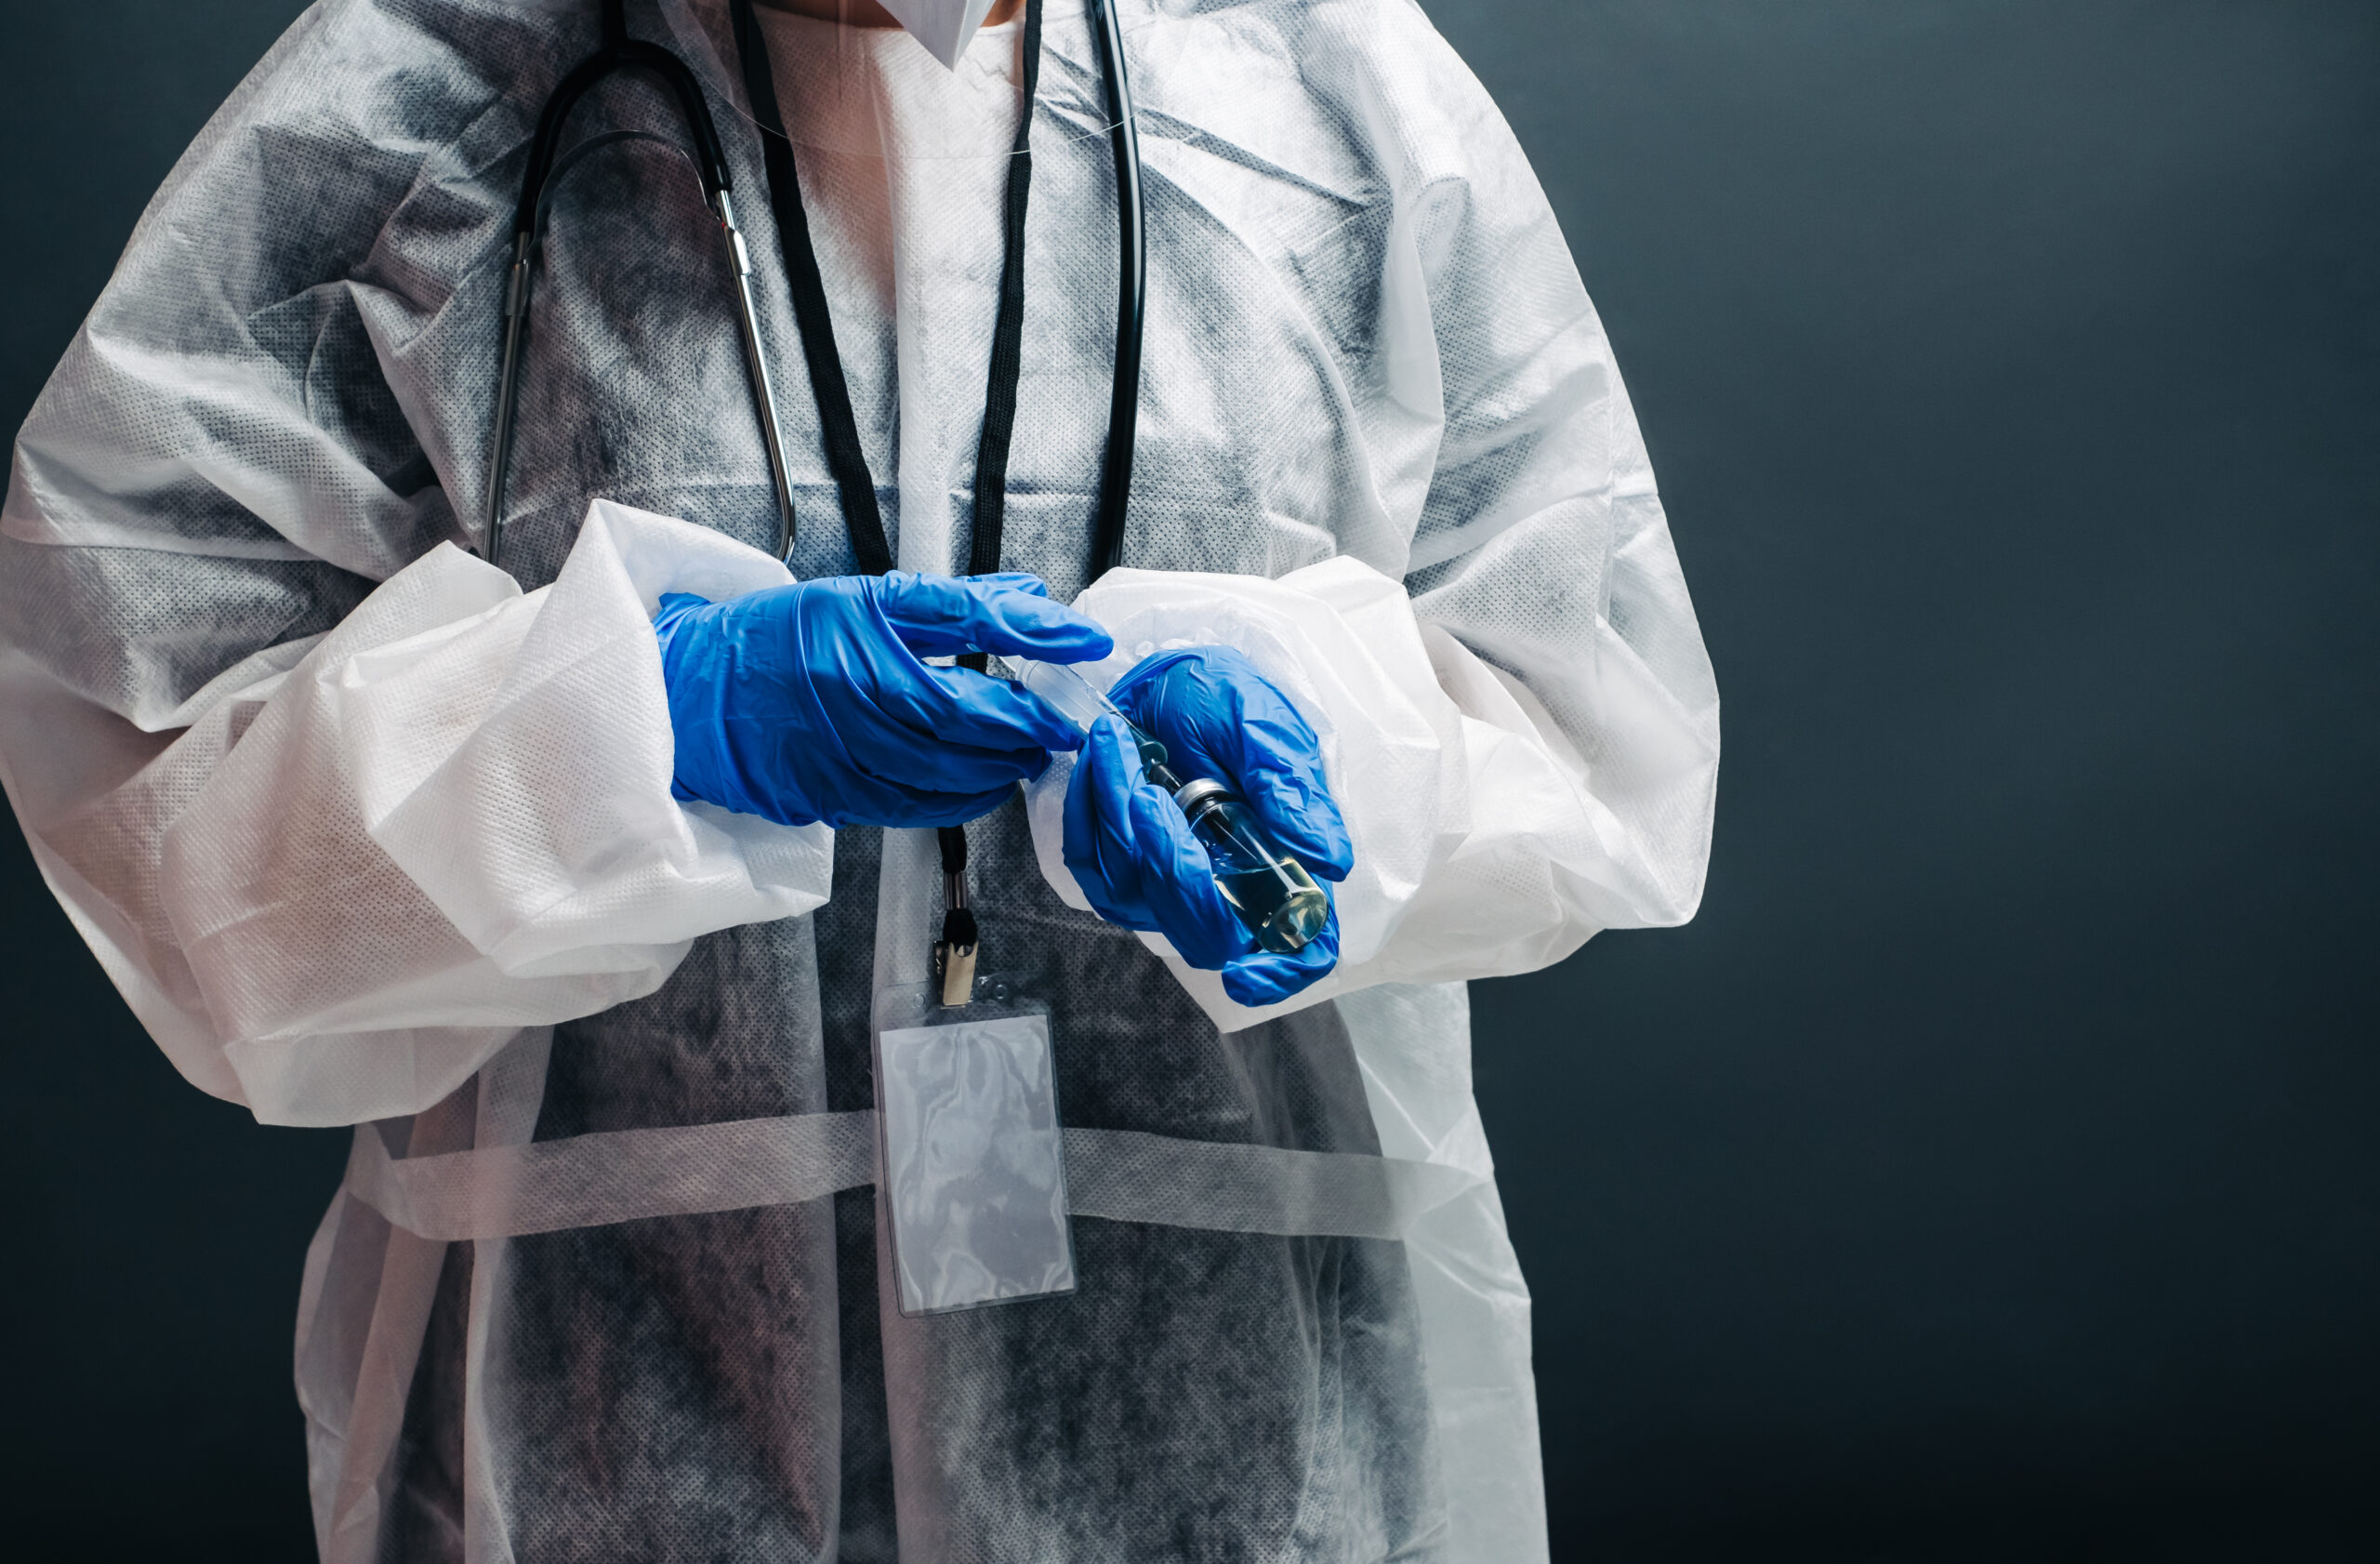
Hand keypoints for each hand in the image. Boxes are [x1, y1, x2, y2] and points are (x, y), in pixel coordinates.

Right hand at [656, 571, 1110, 828]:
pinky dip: (961, 799)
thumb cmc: (781, 638)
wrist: (694, 695)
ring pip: (945, 774)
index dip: (1034, 648)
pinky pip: (915, 807)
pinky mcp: (834, 798)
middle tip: (1059, 723)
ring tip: (1027, 754)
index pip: (971, 644)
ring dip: (999, 767)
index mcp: (862, 636)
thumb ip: (951, 602)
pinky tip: (983, 784)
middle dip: (1024, 727)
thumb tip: (1030, 594)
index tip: (1085, 646)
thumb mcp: (862, 599)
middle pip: (965, 723)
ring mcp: (843, 756)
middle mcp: (854, 698)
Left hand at [1062, 646, 1351, 1007]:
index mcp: (1283, 860)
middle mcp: (1230, 885)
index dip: (1280, 971)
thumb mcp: (1262, 727)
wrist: (1160, 676)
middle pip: (1205, 931)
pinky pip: (1091, 865)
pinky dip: (1087, 812)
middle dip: (1169, 864)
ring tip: (1122, 744)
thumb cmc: (1222, 701)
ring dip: (1117, 814)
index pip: (1298, 948)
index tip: (1247, 972)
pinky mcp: (1117, 869)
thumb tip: (1330, 861)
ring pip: (1137, 895)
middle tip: (1147, 785)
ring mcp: (1168, 885)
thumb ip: (1290, 789)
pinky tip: (1103, 762)